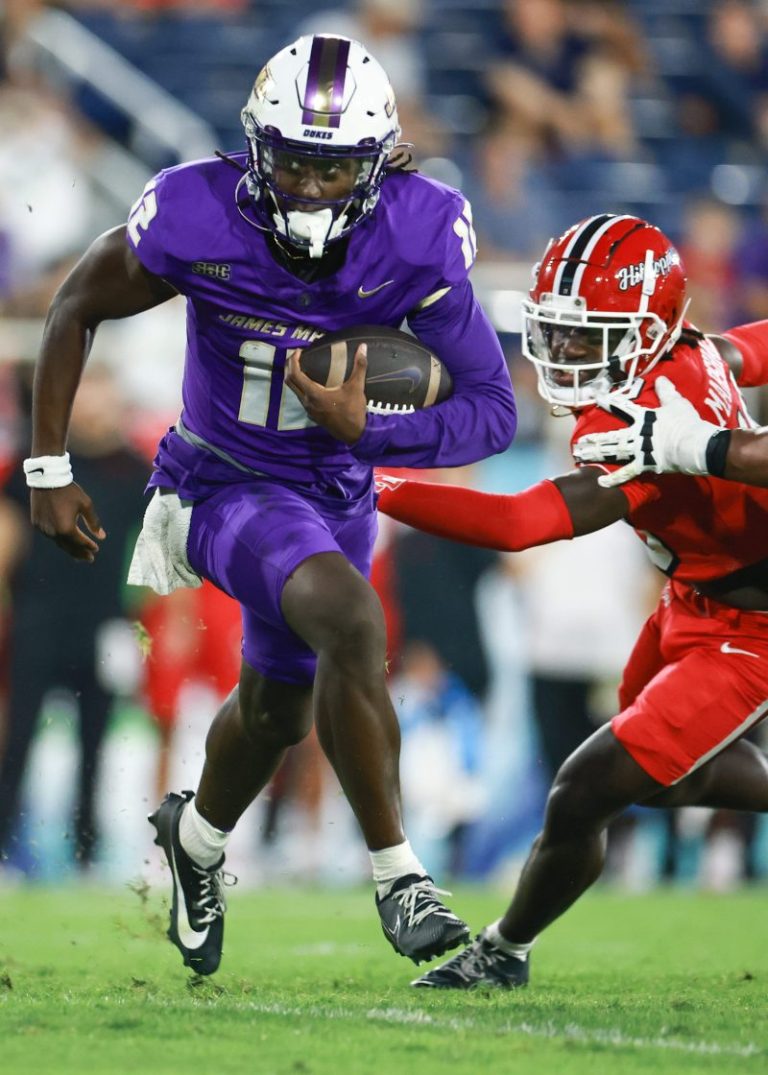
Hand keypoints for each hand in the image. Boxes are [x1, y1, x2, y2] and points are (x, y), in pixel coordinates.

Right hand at [30, 483, 105, 561]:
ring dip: (69, 548)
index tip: (96, 550)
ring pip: (58, 542)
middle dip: (80, 553)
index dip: (89, 546)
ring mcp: (43, 529)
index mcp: (66, 528)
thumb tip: (102, 537)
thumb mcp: (86, 505)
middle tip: (89, 558)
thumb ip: (94, 522)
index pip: (80, 542)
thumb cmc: (69, 491)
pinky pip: (50, 535)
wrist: (47, 480)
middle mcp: (53, 532)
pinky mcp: (37, 524)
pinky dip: (59, 539)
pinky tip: (65, 540)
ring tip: (78, 553)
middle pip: (68, 547)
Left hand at [285, 344, 367, 443]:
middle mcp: (307, 402)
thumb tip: (363, 347)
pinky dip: (301, 386)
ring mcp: (308, 410)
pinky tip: (311, 382)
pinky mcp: (312, 415)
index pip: (295, 374)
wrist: (355, 434)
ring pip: (294, 390)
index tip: (299, 351)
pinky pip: (301, 397)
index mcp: (314, 394)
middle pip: (289, 382)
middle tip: (297, 356)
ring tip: (302, 366)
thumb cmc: (354, 411)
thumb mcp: (357, 387)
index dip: (294, 360)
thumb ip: (359, 366)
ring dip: (294, 377)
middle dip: (289, 366)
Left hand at [573, 377, 718, 487]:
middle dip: (594, 439)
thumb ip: (666, 391)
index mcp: (644, 418)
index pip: (623, 407)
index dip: (609, 402)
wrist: (695, 444)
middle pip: (611, 436)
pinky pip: (627, 474)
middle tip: (578, 442)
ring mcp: (639, 451)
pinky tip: (600, 482)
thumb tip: (661, 378)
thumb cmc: (686, 422)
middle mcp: (637, 434)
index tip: (596, 398)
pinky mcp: (644, 465)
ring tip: (580, 456)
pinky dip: (614, 479)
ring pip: (612, 453)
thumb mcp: (676, 403)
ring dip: (596, 454)